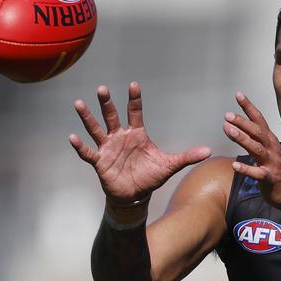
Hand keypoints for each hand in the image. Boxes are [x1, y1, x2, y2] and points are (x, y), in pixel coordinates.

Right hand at [69, 82, 210, 203]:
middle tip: (102, 88)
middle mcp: (120, 137)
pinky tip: (72, 137)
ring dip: (88, 118)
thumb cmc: (150, 176)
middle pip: (112, 116)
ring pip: (96, 129)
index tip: (134, 85)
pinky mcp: (100, 162)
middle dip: (107, 103)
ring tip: (79, 103)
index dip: (134, 99)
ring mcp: (108, 148)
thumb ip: (187, 156)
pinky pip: (88, 152)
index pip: (135, 112)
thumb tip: (209, 150)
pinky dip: (80, 146)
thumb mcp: (170, 165)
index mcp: (137, 134)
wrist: (135, 195)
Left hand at [223, 92, 280, 209]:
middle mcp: (271, 148)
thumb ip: (255, 139)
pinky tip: (235, 165)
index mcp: (270, 140)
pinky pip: (257, 173)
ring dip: (242, 138)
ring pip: (256, 148)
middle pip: (257, 132)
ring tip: (228, 130)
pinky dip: (246, 169)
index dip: (249, 107)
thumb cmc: (276, 168)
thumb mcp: (268, 149)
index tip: (238, 94)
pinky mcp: (269, 177)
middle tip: (227, 115)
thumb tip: (236, 127)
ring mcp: (272, 162)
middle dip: (242, 122)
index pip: (259, 119)